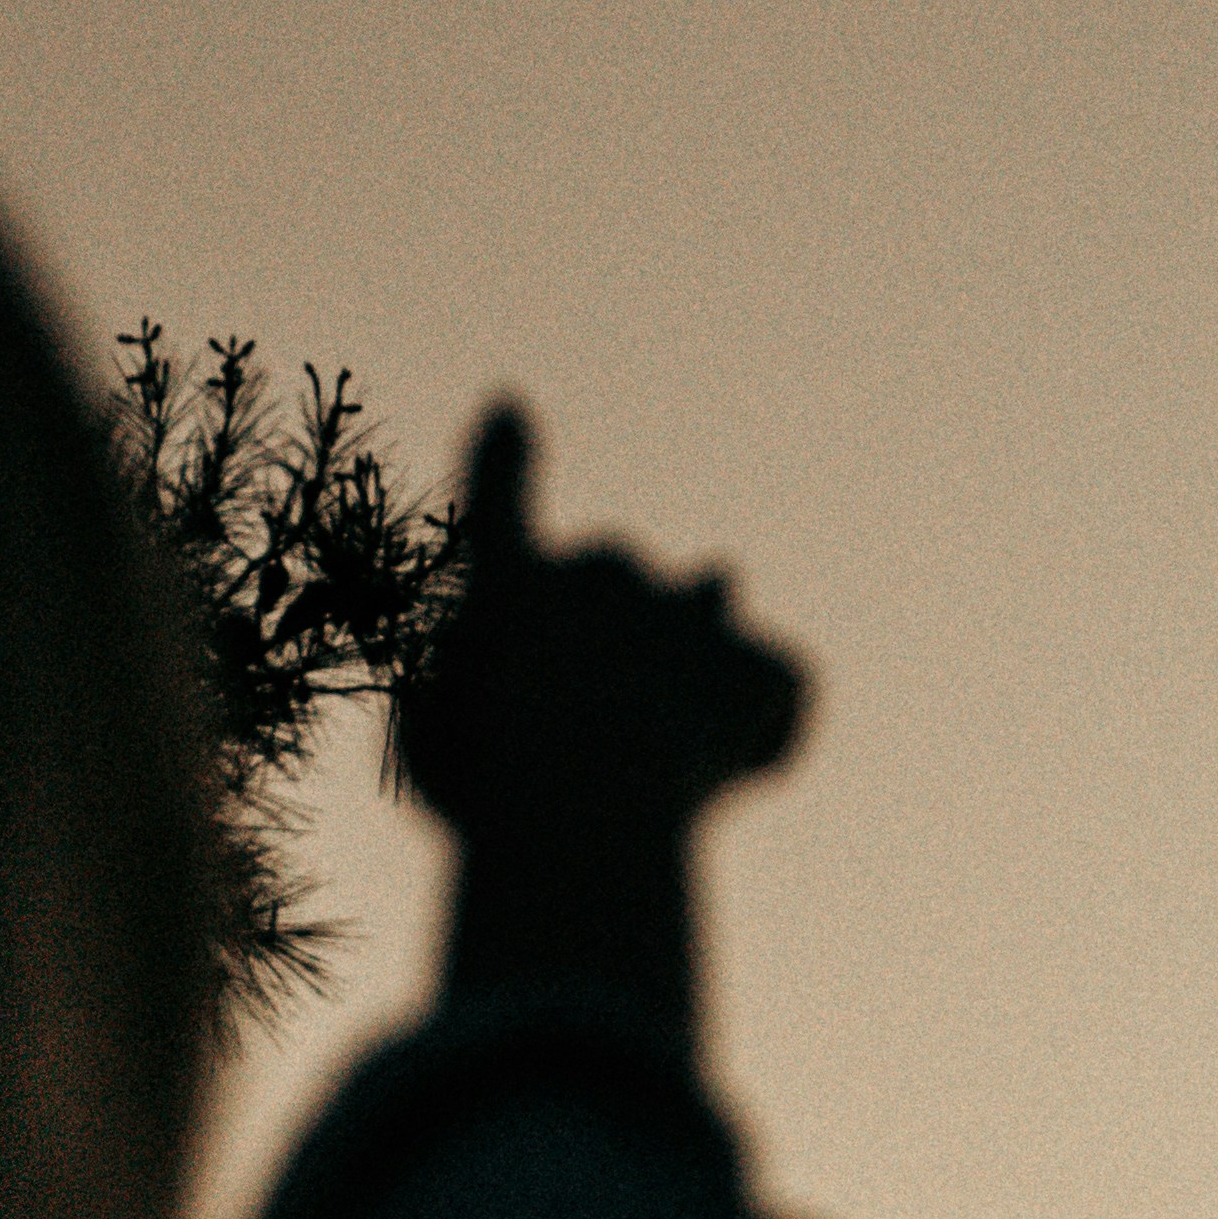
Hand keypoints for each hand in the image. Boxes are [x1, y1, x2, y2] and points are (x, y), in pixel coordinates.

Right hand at [400, 405, 808, 1053]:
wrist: (583, 809)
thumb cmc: (486, 798)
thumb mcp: (434, 758)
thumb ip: (456, 716)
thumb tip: (507, 717)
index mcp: (509, 588)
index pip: (499, 494)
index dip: (505, 454)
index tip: (514, 409)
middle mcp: (605, 577)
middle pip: (612, 566)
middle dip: (610, 615)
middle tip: (594, 713)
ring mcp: (690, 616)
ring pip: (713, 596)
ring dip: (703, 634)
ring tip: (692, 697)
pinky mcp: (760, 669)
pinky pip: (782, 687)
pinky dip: (772, 727)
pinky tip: (746, 777)